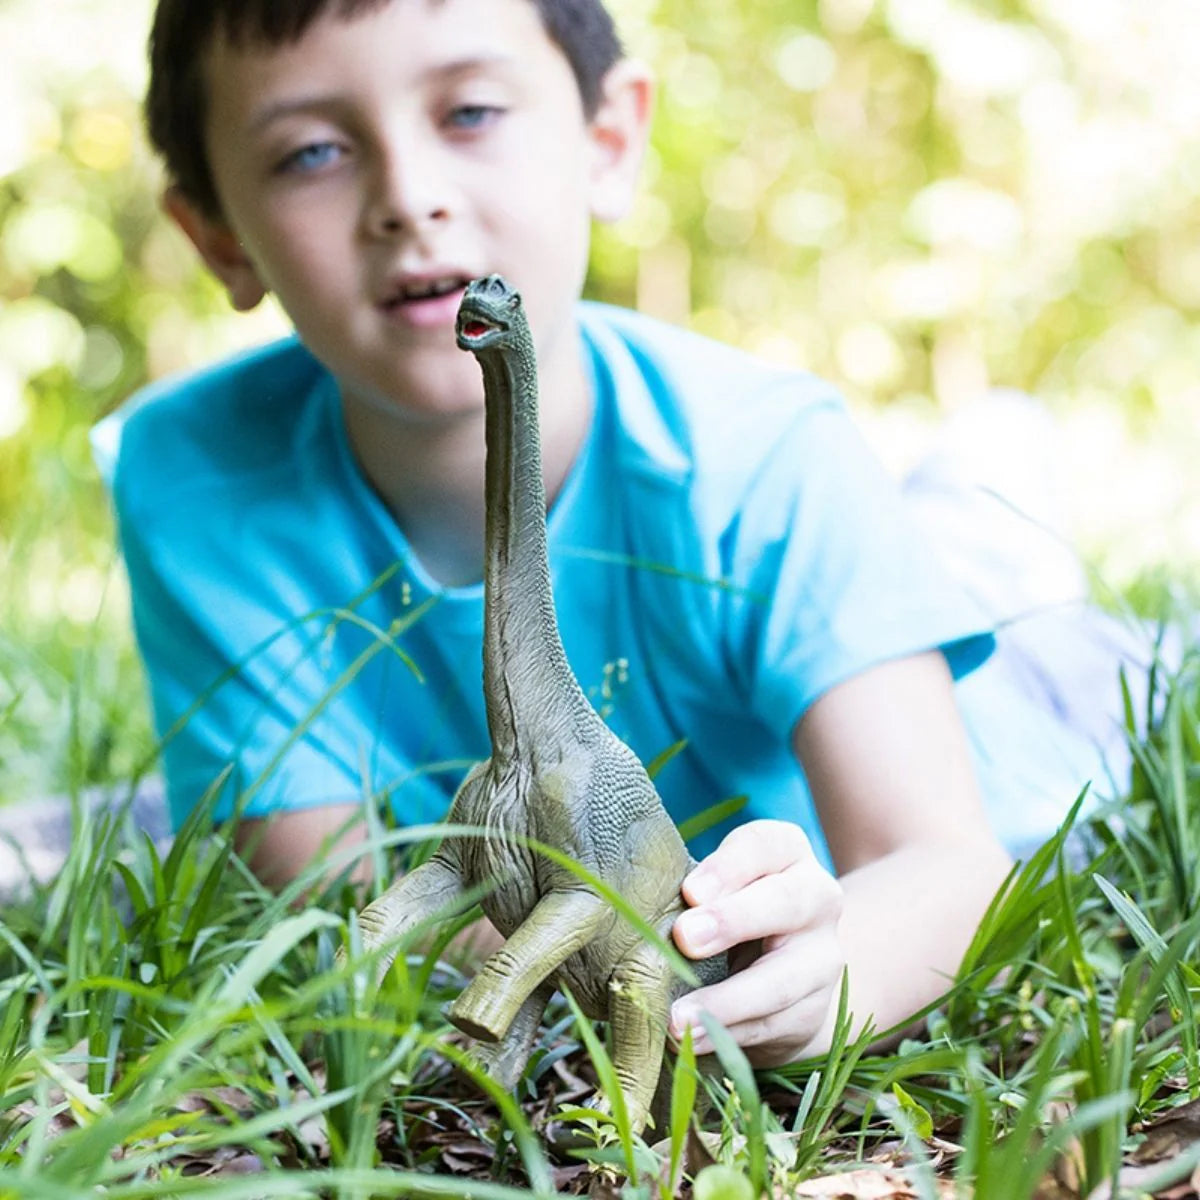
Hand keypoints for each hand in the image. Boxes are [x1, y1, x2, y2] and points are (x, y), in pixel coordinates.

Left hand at [668, 820, 844, 1066]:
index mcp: (787, 853)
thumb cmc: (729, 908)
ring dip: (726, 1001)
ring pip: (781, 979)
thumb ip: (693, 887)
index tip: (689, 891)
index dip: (729, 867)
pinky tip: (694, 1041)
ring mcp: (822, 957)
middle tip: (685, 938)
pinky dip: (729, 1035)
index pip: (766, 845)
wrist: (788, 969)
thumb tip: (634, 904)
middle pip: (786, 903)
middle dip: (734, 921)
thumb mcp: (716, 884)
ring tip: (678, 1018)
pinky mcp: (814, 1010)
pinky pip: (773, 1025)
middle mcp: (817, 897)